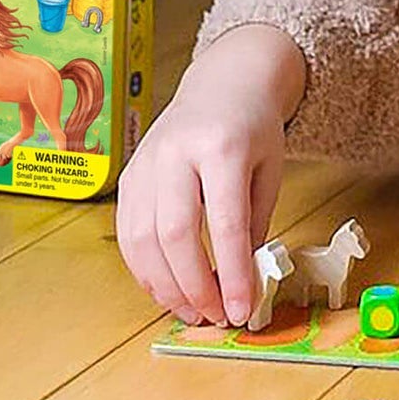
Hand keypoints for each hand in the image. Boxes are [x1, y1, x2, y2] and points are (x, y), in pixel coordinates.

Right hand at [115, 24, 305, 326]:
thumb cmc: (253, 128)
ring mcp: (146, 162)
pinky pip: (128, 233)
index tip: (242, 310)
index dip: (232, 273)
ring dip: (165, 286)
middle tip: (215, 316)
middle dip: (194, 286)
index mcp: (222, 145)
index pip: (226, 221)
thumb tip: (242, 283)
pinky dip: (144, 269)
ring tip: (192, 311)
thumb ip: (256, 223)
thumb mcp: (270, 170)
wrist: (224, 82)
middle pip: (175, 233)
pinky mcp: (129, 175)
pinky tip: (166, 288)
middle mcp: (176, 151)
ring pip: (143, 238)